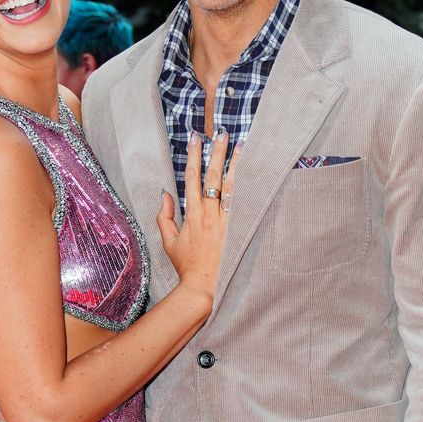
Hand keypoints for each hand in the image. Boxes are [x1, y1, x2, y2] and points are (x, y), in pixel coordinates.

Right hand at [157, 129, 240, 303]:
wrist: (203, 288)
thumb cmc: (187, 267)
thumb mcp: (169, 243)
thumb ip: (165, 217)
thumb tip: (164, 195)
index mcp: (192, 214)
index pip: (191, 178)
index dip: (192, 156)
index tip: (195, 139)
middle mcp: (209, 214)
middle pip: (213, 177)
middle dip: (216, 153)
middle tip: (221, 133)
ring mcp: (226, 222)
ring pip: (233, 188)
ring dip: (237, 166)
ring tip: (243, 146)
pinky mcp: (239, 231)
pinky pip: (246, 206)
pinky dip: (251, 190)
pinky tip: (258, 176)